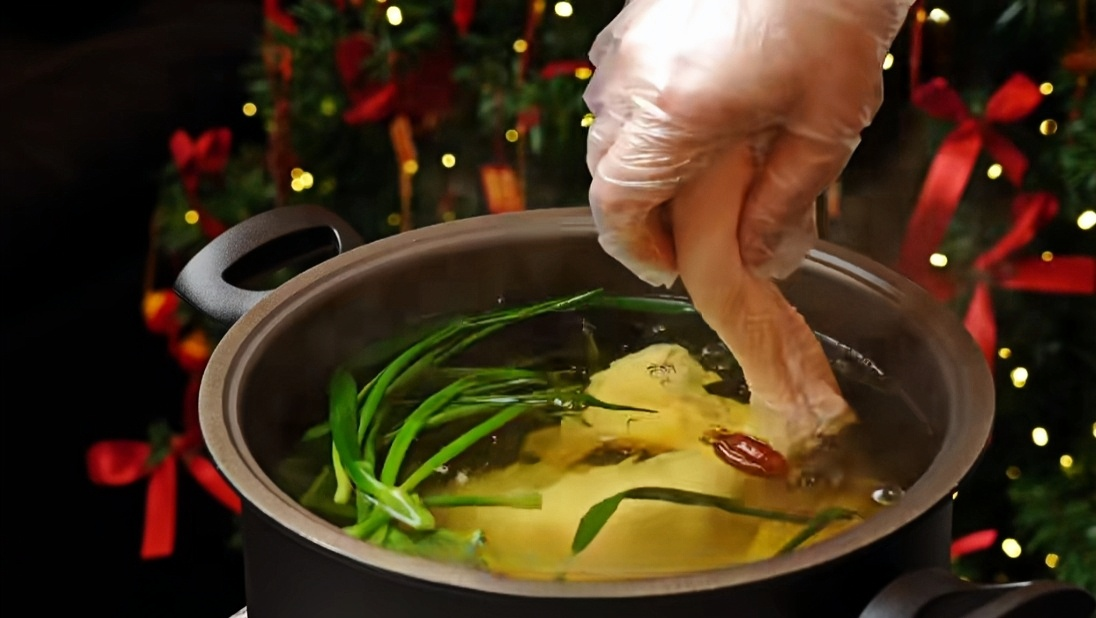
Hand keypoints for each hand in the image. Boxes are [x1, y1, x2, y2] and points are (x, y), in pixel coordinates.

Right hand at [584, 0, 913, 285]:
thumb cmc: (837, 12)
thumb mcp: (826, 125)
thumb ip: (783, 203)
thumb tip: (754, 256)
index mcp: (673, 112)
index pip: (615, 202)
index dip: (635, 247)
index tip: (668, 265)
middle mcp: (632, 76)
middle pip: (604, 169)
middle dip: (639, 211)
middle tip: (689, 232)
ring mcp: (627, 40)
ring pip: (608, 125)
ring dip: (640, 161)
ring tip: (695, 173)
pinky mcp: (637, 17)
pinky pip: (621, 84)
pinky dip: (644, 116)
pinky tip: (694, 115)